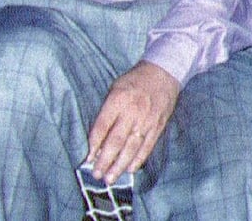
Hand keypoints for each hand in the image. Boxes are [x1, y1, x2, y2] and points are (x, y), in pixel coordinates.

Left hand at [85, 61, 179, 183]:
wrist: (163, 73)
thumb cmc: (134, 82)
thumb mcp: (115, 89)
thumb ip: (106, 112)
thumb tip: (98, 141)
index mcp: (118, 100)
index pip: (102, 126)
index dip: (94, 144)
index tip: (88, 158)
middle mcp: (132, 111)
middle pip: (116, 140)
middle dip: (105, 160)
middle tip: (97, 174)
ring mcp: (147, 120)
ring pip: (132, 147)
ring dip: (120, 165)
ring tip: (110, 178)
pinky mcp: (158, 126)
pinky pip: (147, 146)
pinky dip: (138, 159)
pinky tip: (129, 169)